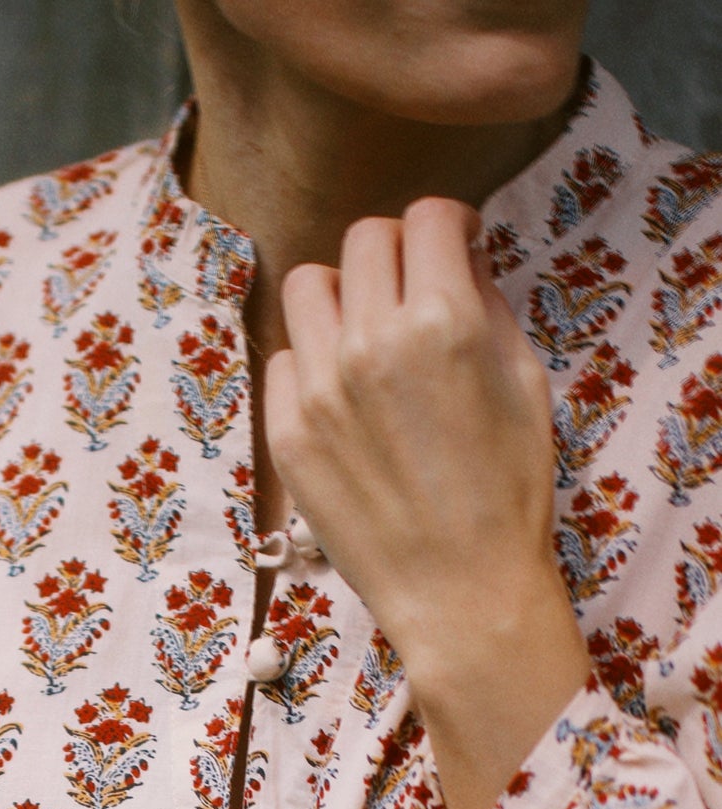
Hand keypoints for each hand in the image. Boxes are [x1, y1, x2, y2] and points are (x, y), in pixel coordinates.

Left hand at [265, 196, 588, 808]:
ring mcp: (318, 390)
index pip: (424, 218)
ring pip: (309, 287)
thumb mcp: (523, 379)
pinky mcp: (286, 434)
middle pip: (362, 241)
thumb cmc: (509, 490)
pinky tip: (344, 397)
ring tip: (367, 336)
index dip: (445, 226)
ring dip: (342, 297)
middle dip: (394, 254)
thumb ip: (485, 303)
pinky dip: (312, 363)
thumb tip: (456, 255)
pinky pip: (284, 360)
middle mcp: (370, 342)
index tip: (452, 247)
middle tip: (411, 290)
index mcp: (441, 319)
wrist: (460, 591)